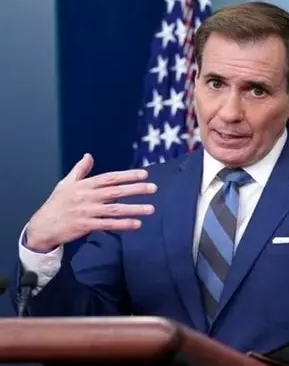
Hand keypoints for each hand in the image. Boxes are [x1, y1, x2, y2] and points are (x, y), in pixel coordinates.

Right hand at [25, 153, 156, 251]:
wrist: (42, 226)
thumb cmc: (56, 203)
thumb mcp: (65, 183)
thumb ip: (80, 170)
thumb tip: (88, 155)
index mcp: (84, 185)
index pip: (110, 178)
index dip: (127, 175)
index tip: (144, 174)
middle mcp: (88, 197)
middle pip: (115, 191)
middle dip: (136, 189)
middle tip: (154, 188)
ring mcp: (87, 211)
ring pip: (115, 209)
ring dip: (134, 209)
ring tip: (151, 209)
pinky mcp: (86, 225)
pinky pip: (108, 225)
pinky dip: (123, 224)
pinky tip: (137, 224)